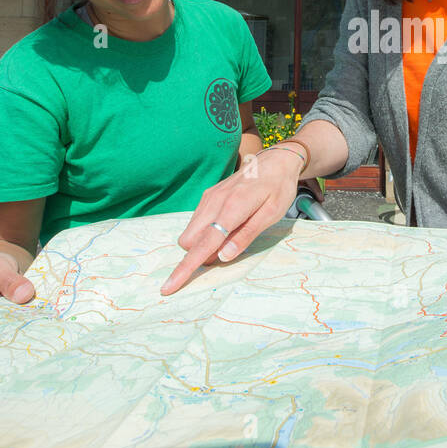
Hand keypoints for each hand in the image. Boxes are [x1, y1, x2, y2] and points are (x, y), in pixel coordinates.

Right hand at [161, 149, 300, 295]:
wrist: (276, 160)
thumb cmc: (278, 188)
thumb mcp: (271, 214)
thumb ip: (246, 235)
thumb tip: (222, 257)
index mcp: (232, 208)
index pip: (203, 244)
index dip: (186, 268)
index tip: (168, 287)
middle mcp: (214, 202)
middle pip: (189, 241)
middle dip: (199, 254)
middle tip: (230, 249)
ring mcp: (208, 198)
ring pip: (191, 232)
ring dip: (203, 243)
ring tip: (235, 232)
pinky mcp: (208, 196)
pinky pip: (197, 221)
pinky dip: (206, 231)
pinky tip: (228, 224)